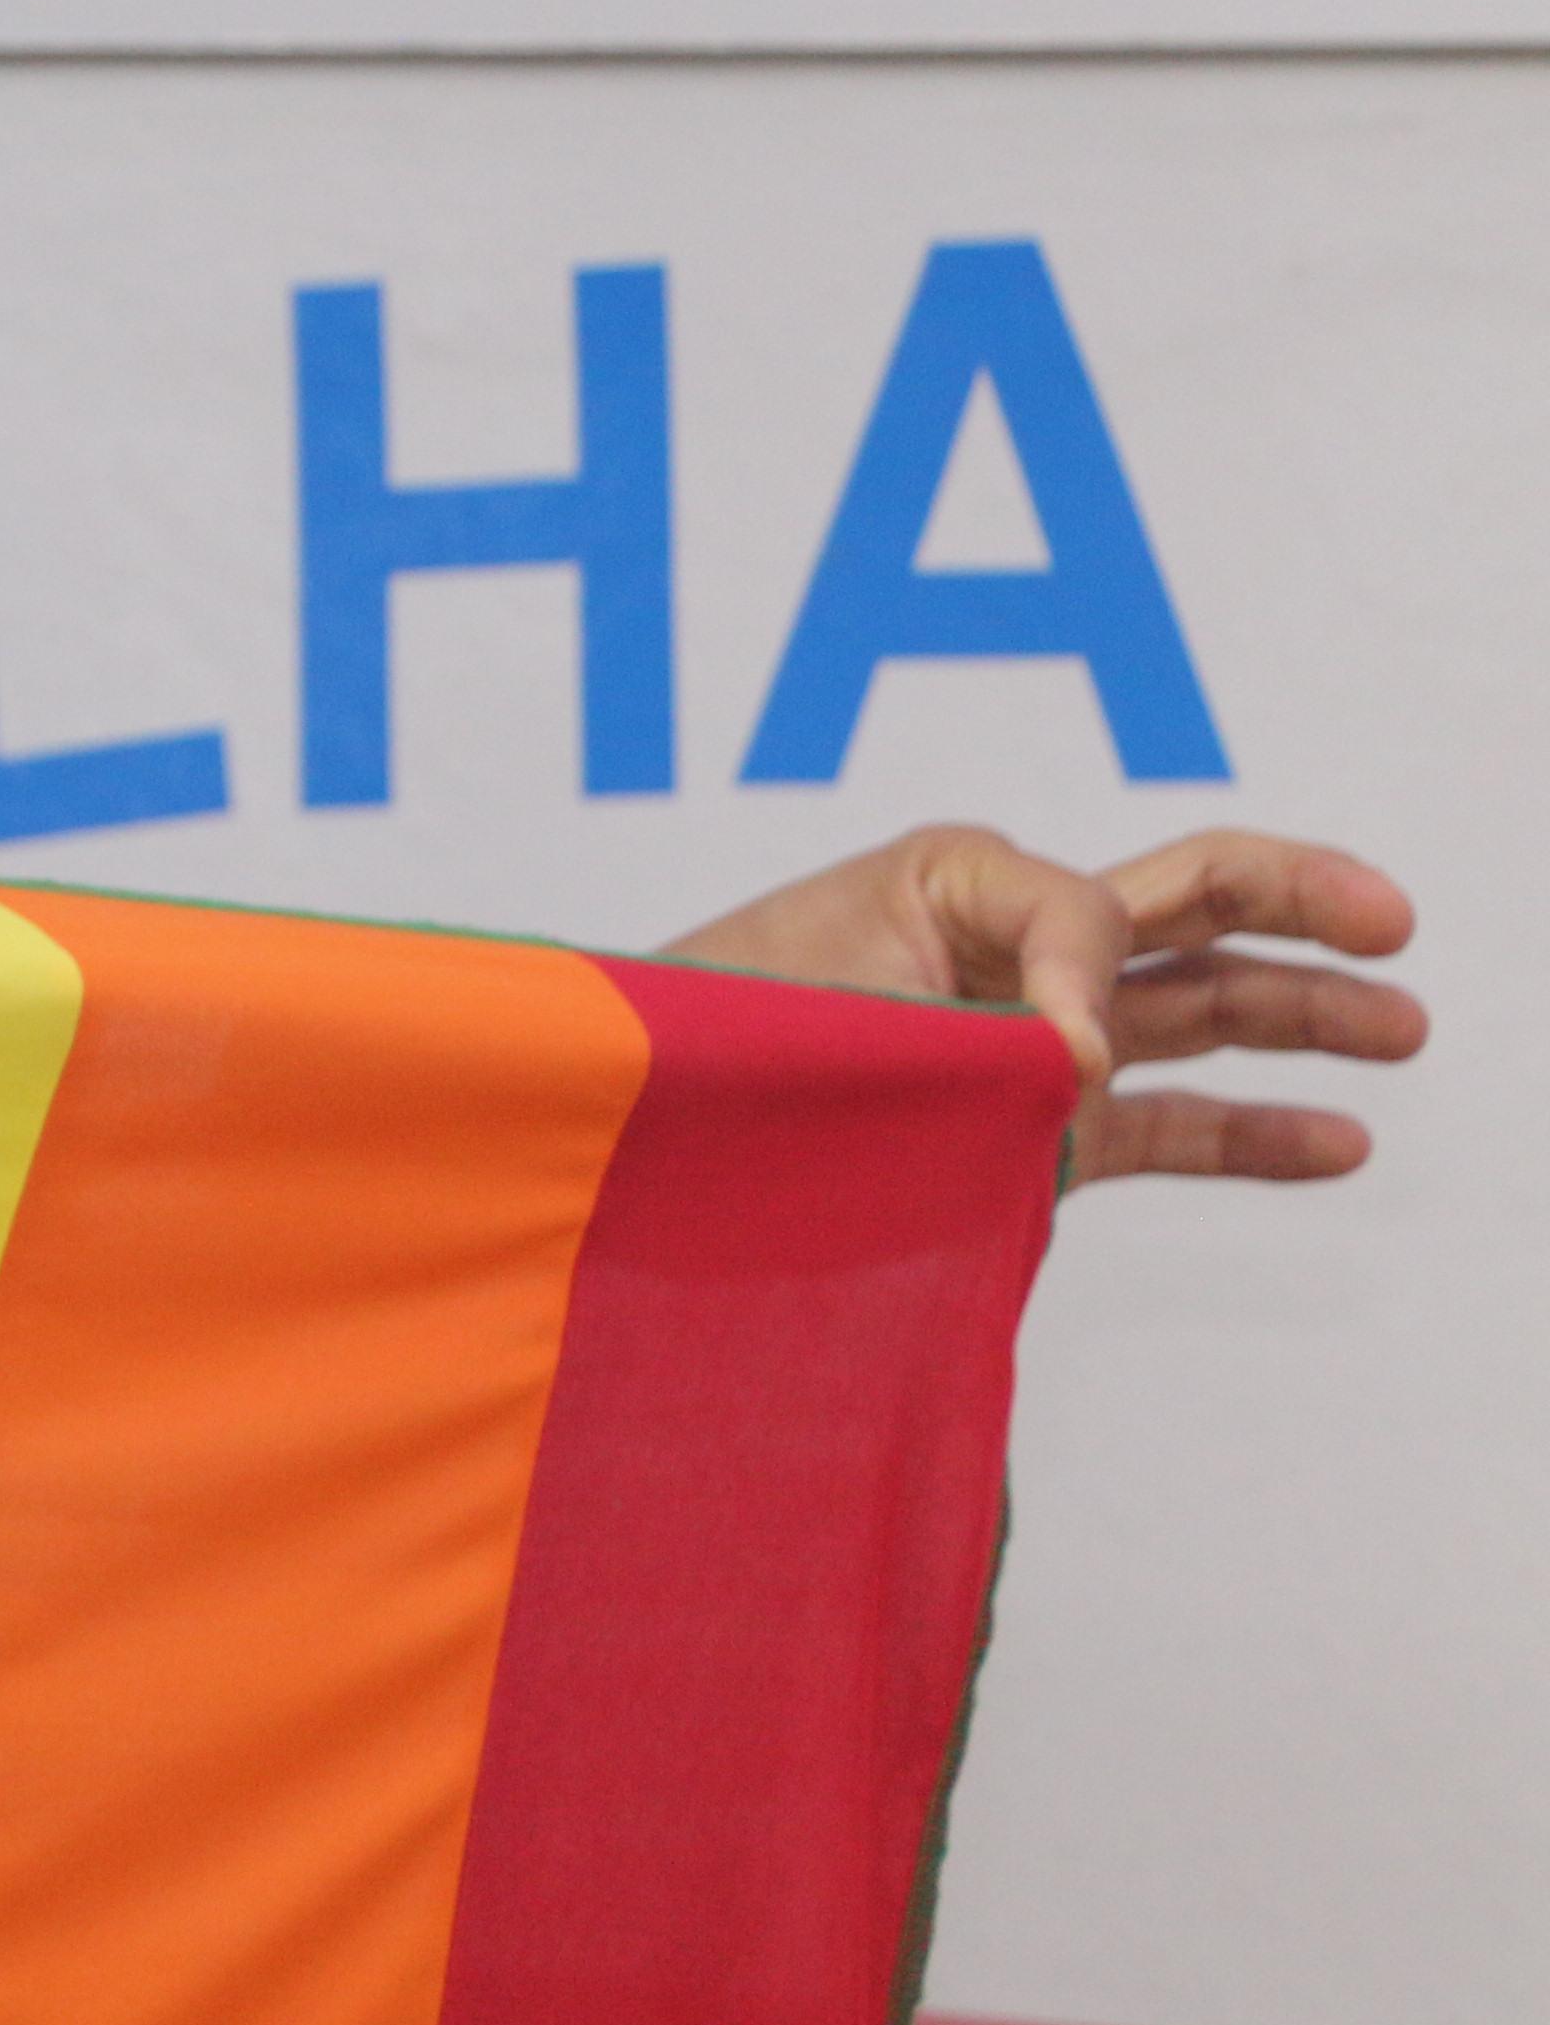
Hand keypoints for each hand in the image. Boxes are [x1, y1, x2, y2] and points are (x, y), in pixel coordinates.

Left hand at [658, 826, 1422, 1186]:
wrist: (617, 1138)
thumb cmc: (694, 1052)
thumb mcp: (834, 1019)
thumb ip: (973, 1039)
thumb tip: (1086, 1070)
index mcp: (943, 885)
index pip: (1086, 909)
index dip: (1090, 985)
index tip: (1061, 1065)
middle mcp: (998, 948)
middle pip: (1177, 902)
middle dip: (1290, 902)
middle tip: (1390, 917)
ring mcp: (1021, 1039)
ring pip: (1189, 1009)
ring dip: (1298, 1016)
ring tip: (1407, 1027)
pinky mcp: (1020, 1128)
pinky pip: (1156, 1119)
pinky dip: (1244, 1130)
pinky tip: (1337, 1139)